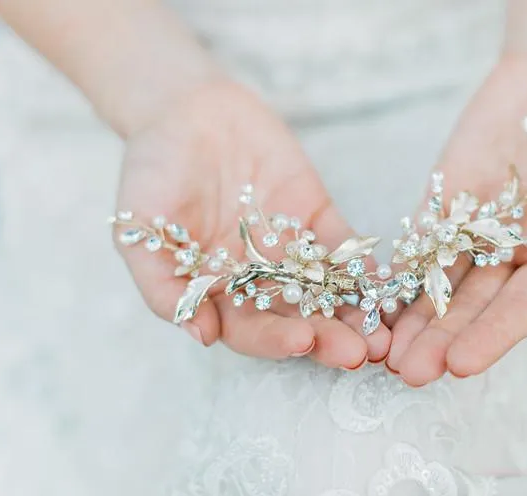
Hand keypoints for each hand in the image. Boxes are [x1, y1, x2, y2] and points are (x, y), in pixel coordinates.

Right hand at [114, 80, 389, 366]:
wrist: (185, 112)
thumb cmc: (151, 174)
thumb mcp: (139, 233)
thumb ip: (164, 286)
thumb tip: (200, 335)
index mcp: (218, 295)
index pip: (251, 330)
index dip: (276, 340)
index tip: (302, 341)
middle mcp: (259, 283)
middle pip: (298, 320)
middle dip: (328, 338)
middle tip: (359, 353)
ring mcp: (291, 253)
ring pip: (328, 293)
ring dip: (355, 314)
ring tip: (383, 334)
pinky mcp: (317, 220)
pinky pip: (345, 249)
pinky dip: (366, 267)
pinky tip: (387, 284)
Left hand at [385, 55, 526, 384]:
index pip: (519, 310)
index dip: (491, 338)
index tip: (461, 366)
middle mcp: (508, 259)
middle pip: (471, 308)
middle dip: (442, 340)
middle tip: (411, 372)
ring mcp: (470, 234)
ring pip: (437, 285)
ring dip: (413, 320)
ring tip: (387, 353)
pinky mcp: (441, 207)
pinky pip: (417, 244)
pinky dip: (396, 273)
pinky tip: (373, 300)